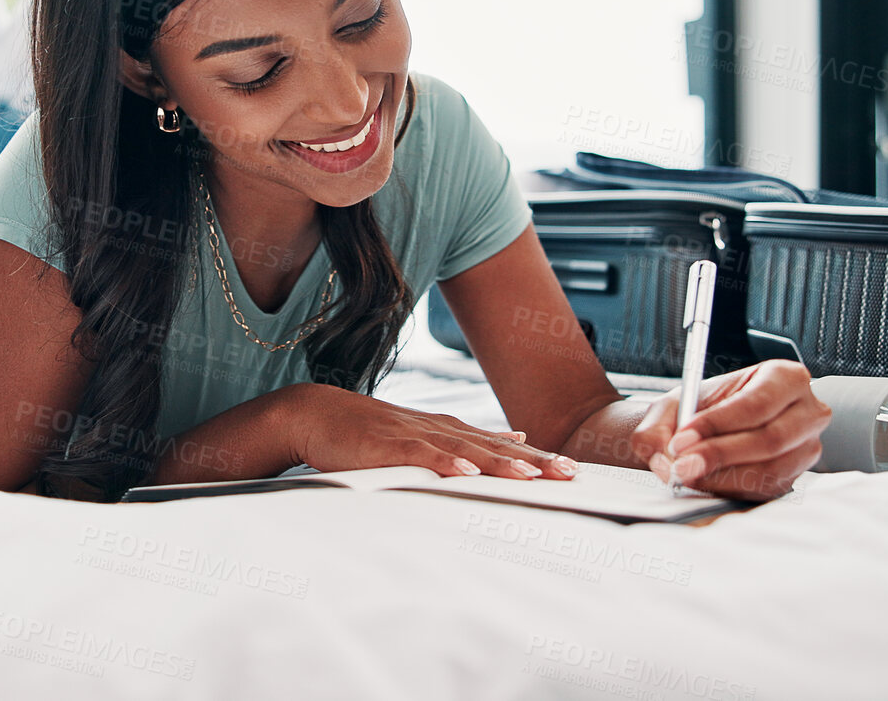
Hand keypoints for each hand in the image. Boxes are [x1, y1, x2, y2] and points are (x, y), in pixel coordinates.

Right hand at [277, 383, 577, 480]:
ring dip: (499, 462)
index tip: (572, 469)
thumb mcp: (422, 435)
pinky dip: (445, 463)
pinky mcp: (386, 446)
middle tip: (570, 473)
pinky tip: (467, 473)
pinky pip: (421, 456)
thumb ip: (466, 441)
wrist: (316, 412)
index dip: (537, 457)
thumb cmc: (367, 431)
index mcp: (447, 430)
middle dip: (534, 461)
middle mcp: (437, 429)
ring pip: (465, 451)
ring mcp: (413, 436)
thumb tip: (514, 441)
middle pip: (494, 447)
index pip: (500, 445)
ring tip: (532, 475)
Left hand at [628, 360, 829, 500]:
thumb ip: (657, 427)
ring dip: (722, 477)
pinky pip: (765, 490)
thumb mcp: (672, 406)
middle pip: (770, 439)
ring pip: (768, 470)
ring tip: (686, 474)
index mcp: (785, 377)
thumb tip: (663, 456)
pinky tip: (703, 481)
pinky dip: (729, 490)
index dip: (718, 423)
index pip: (757, 403)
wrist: (704, 433)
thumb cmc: (697, 410)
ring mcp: (805, 449)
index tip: (682, 438)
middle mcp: (807, 413)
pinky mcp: (793, 478)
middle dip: (720, 454)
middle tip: (680, 465)